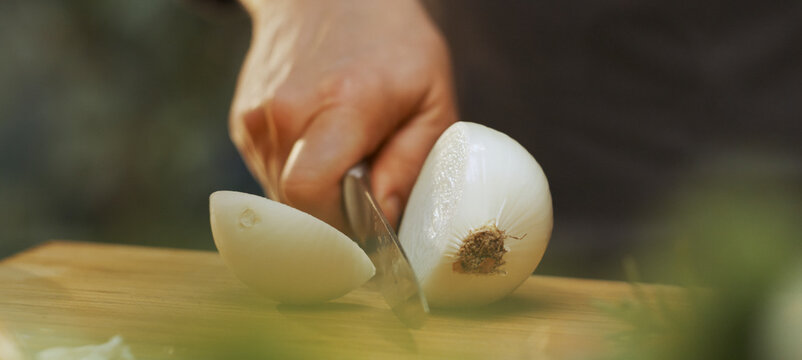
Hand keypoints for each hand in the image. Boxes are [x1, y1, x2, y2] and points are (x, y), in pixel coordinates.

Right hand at [230, 0, 456, 231]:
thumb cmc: (391, 43)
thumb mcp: (431, 97)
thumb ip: (412, 162)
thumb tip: (385, 219)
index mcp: (341, 104)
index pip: (309, 191)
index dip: (336, 227)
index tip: (366, 234)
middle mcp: (286, 112)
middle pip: (295, 207)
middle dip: (332, 222)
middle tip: (363, 206)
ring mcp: (257, 117)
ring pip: (279, 198)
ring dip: (315, 200)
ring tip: (344, 164)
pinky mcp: (244, 122)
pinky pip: (270, 176)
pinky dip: (298, 178)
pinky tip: (322, 149)